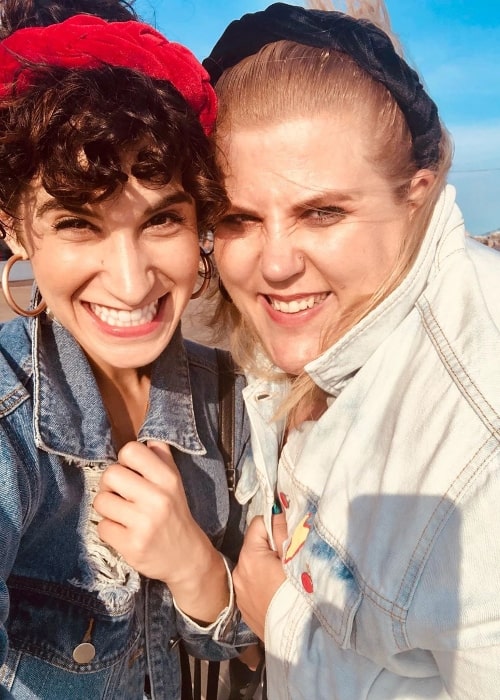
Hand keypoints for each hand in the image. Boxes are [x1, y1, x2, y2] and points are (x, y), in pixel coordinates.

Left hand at [93, 440, 228, 621]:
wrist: (187, 557)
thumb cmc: (176, 514)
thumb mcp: (175, 482)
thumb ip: (161, 457)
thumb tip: (147, 436)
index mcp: (168, 478)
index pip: (131, 451)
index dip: (124, 461)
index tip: (130, 473)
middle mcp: (157, 498)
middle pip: (110, 474)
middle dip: (110, 485)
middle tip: (121, 495)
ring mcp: (144, 523)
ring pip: (101, 501)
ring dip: (107, 508)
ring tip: (121, 514)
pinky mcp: (132, 546)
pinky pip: (102, 527)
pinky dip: (109, 529)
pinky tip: (123, 532)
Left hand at [233, 513, 287, 639]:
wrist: (296, 640)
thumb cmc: (298, 595)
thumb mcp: (296, 558)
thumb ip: (285, 532)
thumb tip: (278, 509)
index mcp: (250, 556)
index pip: (258, 524)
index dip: (276, 525)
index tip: (289, 535)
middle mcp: (239, 572)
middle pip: (256, 546)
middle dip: (273, 547)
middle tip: (292, 559)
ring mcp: (240, 593)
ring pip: (255, 567)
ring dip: (268, 566)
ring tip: (287, 579)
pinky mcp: (245, 609)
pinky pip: (254, 586)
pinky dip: (265, 584)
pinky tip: (280, 594)